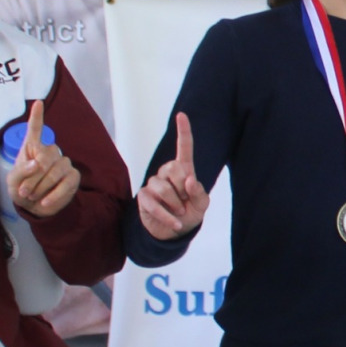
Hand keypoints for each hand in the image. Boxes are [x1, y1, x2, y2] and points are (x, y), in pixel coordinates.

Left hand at [6, 99, 80, 219]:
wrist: (36, 208)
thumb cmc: (22, 190)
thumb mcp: (13, 183)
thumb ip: (21, 172)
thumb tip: (37, 164)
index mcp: (32, 148)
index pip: (35, 130)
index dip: (36, 116)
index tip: (38, 103)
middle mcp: (49, 152)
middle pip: (45, 157)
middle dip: (33, 177)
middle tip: (25, 192)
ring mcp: (63, 163)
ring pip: (55, 171)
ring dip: (41, 187)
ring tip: (34, 197)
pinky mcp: (73, 176)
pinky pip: (66, 183)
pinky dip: (54, 195)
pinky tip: (45, 202)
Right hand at [136, 111, 210, 241]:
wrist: (174, 232)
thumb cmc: (189, 213)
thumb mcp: (201, 205)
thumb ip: (199, 193)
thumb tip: (190, 180)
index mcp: (184, 170)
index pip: (184, 148)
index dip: (183, 131)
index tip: (182, 115)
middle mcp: (167, 173)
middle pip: (173, 168)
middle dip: (183, 188)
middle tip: (186, 201)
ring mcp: (153, 183)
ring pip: (163, 188)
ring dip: (175, 205)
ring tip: (179, 212)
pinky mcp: (143, 197)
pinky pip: (153, 204)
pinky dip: (166, 216)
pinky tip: (174, 224)